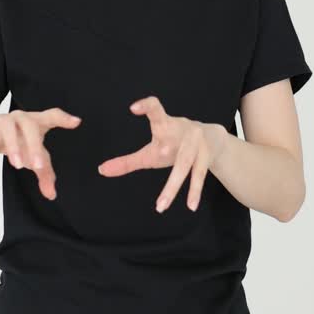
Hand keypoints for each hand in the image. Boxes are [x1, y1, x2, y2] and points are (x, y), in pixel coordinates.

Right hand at [0, 107, 80, 199]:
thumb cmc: (20, 144)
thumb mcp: (34, 158)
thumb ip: (45, 175)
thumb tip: (51, 195)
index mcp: (37, 123)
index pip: (52, 116)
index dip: (63, 119)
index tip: (77, 122)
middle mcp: (20, 118)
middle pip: (30, 125)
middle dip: (34, 145)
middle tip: (38, 166)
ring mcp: (2, 119)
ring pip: (8, 127)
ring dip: (13, 144)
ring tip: (17, 164)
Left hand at [97, 96, 226, 212]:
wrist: (212, 138)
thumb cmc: (174, 143)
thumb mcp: (151, 150)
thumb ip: (127, 161)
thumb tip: (101, 170)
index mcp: (165, 124)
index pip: (155, 110)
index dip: (146, 106)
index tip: (133, 108)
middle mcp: (181, 131)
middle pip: (168, 145)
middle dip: (161, 151)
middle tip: (156, 155)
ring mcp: (196, 145)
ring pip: (183, 166)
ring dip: (173, 187)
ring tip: (161, 206)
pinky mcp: (206, 157)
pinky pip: (198, 176)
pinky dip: (193, 192)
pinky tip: (191, 206)